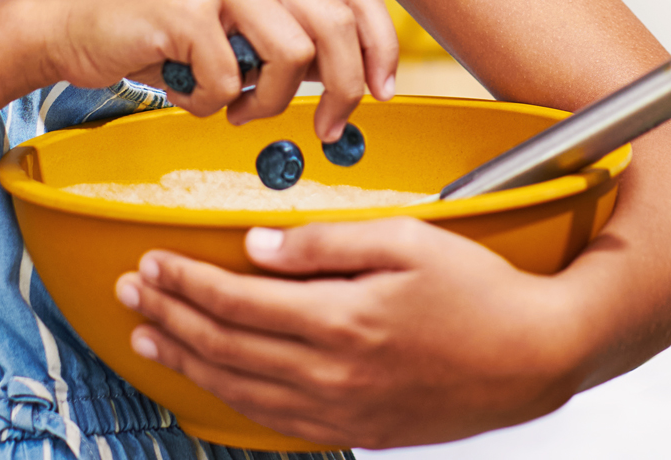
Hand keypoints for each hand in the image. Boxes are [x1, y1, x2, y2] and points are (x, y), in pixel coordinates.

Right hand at [38, 0, 396, 141]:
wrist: (68, 26)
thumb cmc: (150, 38)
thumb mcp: (229, 32)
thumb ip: (283, 42)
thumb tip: (348, 87)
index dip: (382, 47)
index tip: (382, 95)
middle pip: (334, 26)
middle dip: (342, 91)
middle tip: (325, 131)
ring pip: (291, 55)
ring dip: (267, 102)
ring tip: (233, 108)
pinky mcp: (185, 5)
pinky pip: (229, 79)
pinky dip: (210, 104)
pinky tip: (185, 92)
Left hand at [115, 219, 583, 449]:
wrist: (541, 355)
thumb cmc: (476, 287)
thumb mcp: (402, 239)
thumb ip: (321, 242)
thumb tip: (255, 246)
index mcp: (341, 320)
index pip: (236, 302)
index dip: (185, 282)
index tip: (150, 261)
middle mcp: (336, 374)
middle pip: (228, 348)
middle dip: (171, 317)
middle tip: (129, 292)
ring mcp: (348, 411)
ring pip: (245, 392)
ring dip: (189, 363)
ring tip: (148, 338)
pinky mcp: (364, 431)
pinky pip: (281, 425)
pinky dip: (234, 404)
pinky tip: (210, 385)